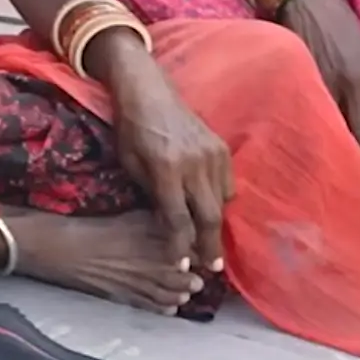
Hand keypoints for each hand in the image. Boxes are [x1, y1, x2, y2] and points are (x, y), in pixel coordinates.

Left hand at [103, 47, 233, 277]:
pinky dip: (220, 200)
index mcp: (166, 169)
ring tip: (211, 245)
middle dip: (210, 246)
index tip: (183, 265)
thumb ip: (152, 195)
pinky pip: (227, 184)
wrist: (149, 92)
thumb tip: (170, 226)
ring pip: (221, 202)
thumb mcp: (131, 165)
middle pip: (208, 216)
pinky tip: (210, 208)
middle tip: (212, 268)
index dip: (180, 246)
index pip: (177, 218)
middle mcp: (194, 164)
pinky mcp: (223, 148)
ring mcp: (213, 155)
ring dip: (216, 225)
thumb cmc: (132, 129)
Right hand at [278, 0, 359, 166]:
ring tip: (345, 166)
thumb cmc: (343, 27)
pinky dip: (319, 129)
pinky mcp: (307, 83)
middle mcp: (359, 87)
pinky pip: (316, 114)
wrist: (311, 4)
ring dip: (344, 148)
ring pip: (341, 127)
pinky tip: (318, 140)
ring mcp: (331, 86)